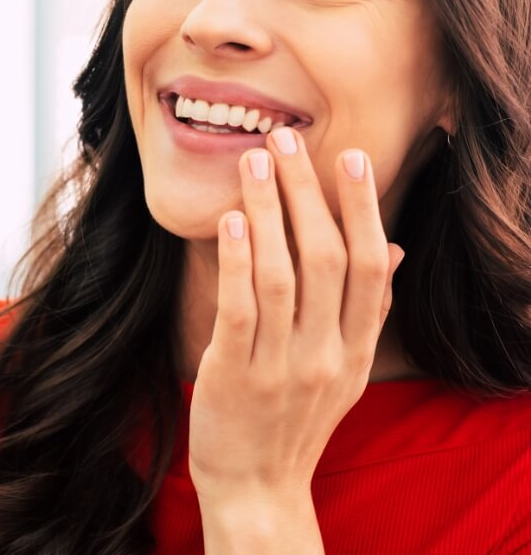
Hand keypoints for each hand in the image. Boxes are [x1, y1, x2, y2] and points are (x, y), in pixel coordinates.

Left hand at [189, 128, 402, 539]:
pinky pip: (240, 310)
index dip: (362, 209)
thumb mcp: (347, 369)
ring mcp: (281, 367)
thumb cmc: (299, 415)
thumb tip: (393, 249)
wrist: (258, 487)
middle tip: (286, 139)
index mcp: (356, 348)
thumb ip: (368, 310)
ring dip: (270, 212)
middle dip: (307, 193)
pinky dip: (237, 261)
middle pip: (326, 259)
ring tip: (254, 162)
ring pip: (282, 275)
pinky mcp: (235, 376)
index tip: (349, 158)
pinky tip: (232, 219)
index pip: (369, 267)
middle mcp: (326, 354)